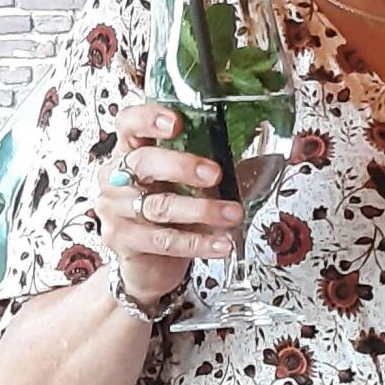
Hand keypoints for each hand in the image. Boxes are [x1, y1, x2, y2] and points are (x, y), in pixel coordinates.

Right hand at [96, 99, 242, 315]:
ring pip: (160, 206)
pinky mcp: (124, 241)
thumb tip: (269, 152)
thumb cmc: (168, 217)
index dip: (148, 118)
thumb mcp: (186, 185)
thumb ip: (211, 165)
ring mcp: (116, 211)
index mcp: (129, 152)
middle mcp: (116, 178)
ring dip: (202, 209)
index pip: (128, 124)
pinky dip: (198, 242)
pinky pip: (164, 240)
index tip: (176, 121)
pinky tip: (221, 243)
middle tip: (215, 174)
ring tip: (232, 214)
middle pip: (144, 162)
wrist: (149, 266)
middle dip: (182, 166)